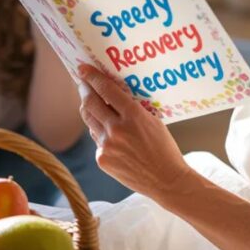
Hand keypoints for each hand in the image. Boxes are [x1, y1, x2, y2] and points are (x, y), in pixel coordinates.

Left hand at [77, 63, 190, 199]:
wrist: (167, 180)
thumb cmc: (164, 148)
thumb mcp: (153, 120)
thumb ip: (132, 108)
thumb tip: (112, 94)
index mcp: (133, 115)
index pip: (106, 90)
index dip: (93, 77)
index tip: (83, 68)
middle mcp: (117, 129)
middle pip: (90, 103)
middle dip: (84, 89)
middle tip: (82, 82)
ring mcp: (107, 145)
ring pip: (90, 121)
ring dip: (89, 110)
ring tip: (91, 103)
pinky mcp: (102, 159)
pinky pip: (96, 140)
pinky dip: (101, 134)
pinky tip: (110, 135)